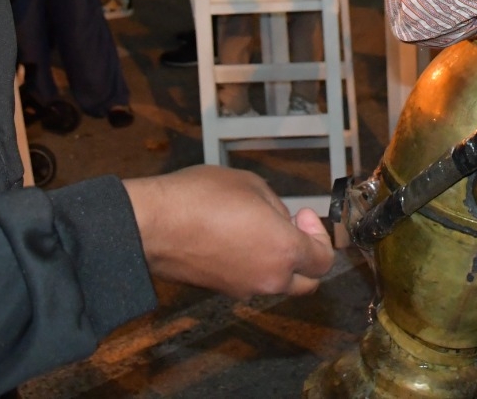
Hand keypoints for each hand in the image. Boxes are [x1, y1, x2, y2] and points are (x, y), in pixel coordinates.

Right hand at [123, 165, 334, 297]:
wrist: (153, 226)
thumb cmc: (203, 198)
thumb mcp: (252, 186)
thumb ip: (276, 207)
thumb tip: (280, 221)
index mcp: (285, 252)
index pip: (324, 261)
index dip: (320, 236)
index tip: (303, 214)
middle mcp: (269, 279)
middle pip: (306, 282)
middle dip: (306, 257)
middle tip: (291, 228)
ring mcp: (243, 289)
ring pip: (276, 283)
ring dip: (278, 261)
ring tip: (258, 228)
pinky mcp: (221, 291)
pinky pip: (250, 282)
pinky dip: (253, 266)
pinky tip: (236, 238)